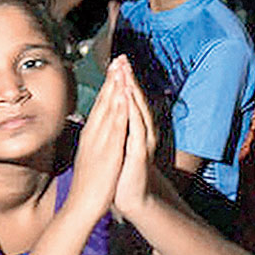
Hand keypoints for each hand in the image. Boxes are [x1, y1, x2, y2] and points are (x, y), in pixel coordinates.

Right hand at [68, 64, 129, 223]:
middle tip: (118, 59)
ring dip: (115, 89)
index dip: (107, 84)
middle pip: (103, 102)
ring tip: (121, 70)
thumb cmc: (88, 182)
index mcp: (90, 134)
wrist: (82, 204)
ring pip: (108, 111)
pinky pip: (114, 128)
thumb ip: (95, 139)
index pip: (99, 104)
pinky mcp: (107, 152)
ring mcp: (99, 142)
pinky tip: (124, 98)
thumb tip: (99, 128)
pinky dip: (119, 111)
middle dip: (112, 79)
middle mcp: (93, 134)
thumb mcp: (90, 154)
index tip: (114, 67)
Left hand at [107, 56, 161, 217]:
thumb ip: (119, 127)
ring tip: (126, 73)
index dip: (123, 79)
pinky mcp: (139, 153)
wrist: (130, 196)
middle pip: (134, 100)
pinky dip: (133, 113)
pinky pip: (136, 129)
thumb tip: (113, 110)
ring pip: (137, 111)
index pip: (127, 99)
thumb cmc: (122, 171)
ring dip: (132, 91)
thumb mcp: (118, 145)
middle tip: (123, 58)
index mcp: (131, 128)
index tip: (117, 60)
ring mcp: (141, 141)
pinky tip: (128, 101)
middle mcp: (140, 130)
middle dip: (128, 78)